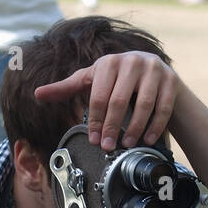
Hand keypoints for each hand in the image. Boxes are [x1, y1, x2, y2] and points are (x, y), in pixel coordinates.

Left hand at [35, 51, 179, 151]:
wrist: (156, 76)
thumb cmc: (117, 81)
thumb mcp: (91, 81)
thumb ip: (66, 88)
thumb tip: (36, 94)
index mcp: (109, 62)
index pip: (99, 94)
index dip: (95, 120)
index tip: (95, 140)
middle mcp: (132, 61)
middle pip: (119, 100)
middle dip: (112, 126)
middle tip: (108, 147)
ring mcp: (153, 69)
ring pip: (144, 103)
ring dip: (135, 127)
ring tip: (127, 144)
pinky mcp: (171, 80)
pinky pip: (163, 106)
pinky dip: (155, 125)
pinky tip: (147, 139)